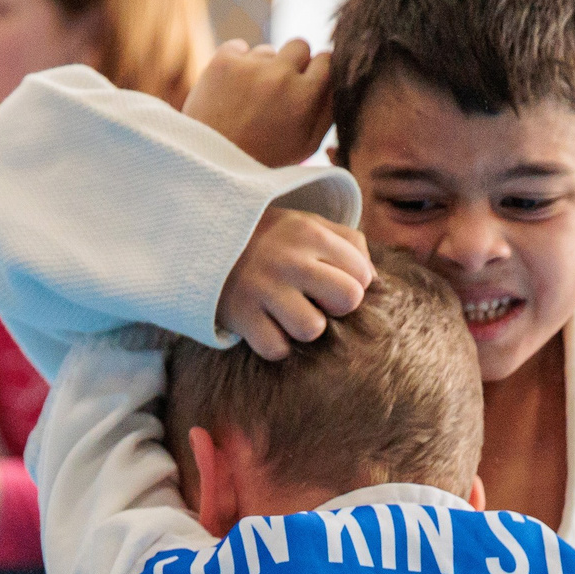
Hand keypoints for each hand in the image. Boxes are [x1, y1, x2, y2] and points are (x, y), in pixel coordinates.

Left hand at [183, 38, 334, 168]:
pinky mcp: (223, 60)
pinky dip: (237, 64)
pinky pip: (240, 47)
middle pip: (299, 45)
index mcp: (305, 97)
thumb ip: (328, 110)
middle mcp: (280, 75)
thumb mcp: (307, 146)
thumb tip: (338, 78)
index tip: (308, 83)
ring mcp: (250, 66)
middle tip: (280, 89)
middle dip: (293, 63)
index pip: (327, 59)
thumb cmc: (264, 160)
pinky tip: (232, 90)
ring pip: (267, 50)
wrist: (210, 166)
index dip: (317, 71)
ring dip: (263, 68)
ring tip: (250, 101)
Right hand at [215, 206, 373, 359]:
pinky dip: (275, 344)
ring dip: (305, 327)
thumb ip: (348, 243)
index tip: (330, 281)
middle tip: (316, 300)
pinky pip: (276, 349)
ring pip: (312, 329)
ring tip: (288, 313)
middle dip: (337, 306)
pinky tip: (267, 326)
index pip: (361, 274)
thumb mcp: (307, 224)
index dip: (353, 283)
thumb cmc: (268, 239)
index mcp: (310, 233)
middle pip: (348, 299)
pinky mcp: (240, 315)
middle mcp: (289, 259)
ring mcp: (262, 288)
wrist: (201, 237)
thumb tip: (373, 280)